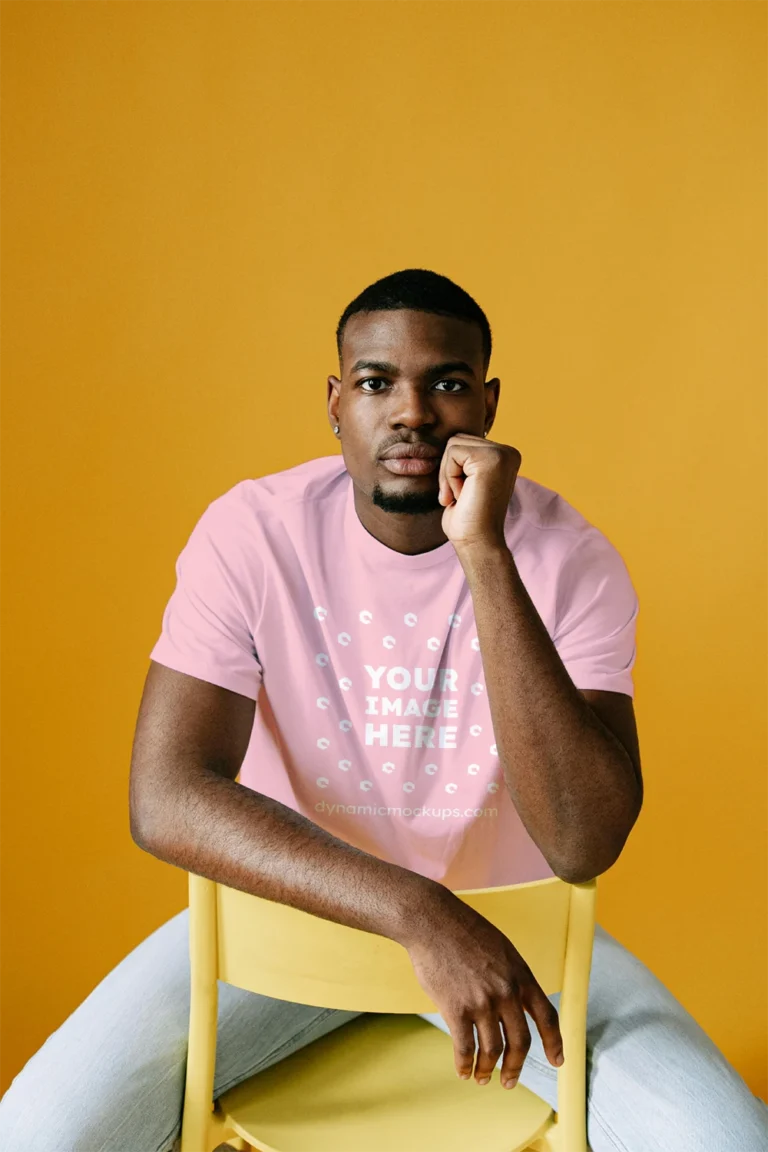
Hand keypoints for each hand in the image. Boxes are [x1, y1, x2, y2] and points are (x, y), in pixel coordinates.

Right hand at [404, 889, 562, 1088]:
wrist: (432, 921)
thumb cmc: (463, 930)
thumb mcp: (502, 948)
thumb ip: (512, 977)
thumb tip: (516, 1004)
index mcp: (521, 975)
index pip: (547, 1016)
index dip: (554, 1042)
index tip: (557, 1061)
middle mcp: (506, 991)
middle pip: (520, 1042)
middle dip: (516, 1067)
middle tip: (509, 1081)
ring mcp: (481, 1002)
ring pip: (492, 1050)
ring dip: (487, 1070)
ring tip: (482, 1077)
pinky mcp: (456, 1009)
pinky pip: (465, 1048)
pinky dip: (465, 1065)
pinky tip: (463, 1070)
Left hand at [437, 433, 520, 550]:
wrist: (477, 543)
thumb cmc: (468, 518)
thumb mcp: (467, 480)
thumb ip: (465, 459)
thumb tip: (450, 440)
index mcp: (506, 456)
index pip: (463, 442)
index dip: (453, 469)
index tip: (463, 494)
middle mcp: (508, 452)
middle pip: (457, 439)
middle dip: (448, 470)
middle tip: (460, 496)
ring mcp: (502, 454)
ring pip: (453, 444)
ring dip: (448, 474)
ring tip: (461, 496)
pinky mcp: (490, 460)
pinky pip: (452, 453)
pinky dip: (448, 477)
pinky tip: (461, 495)